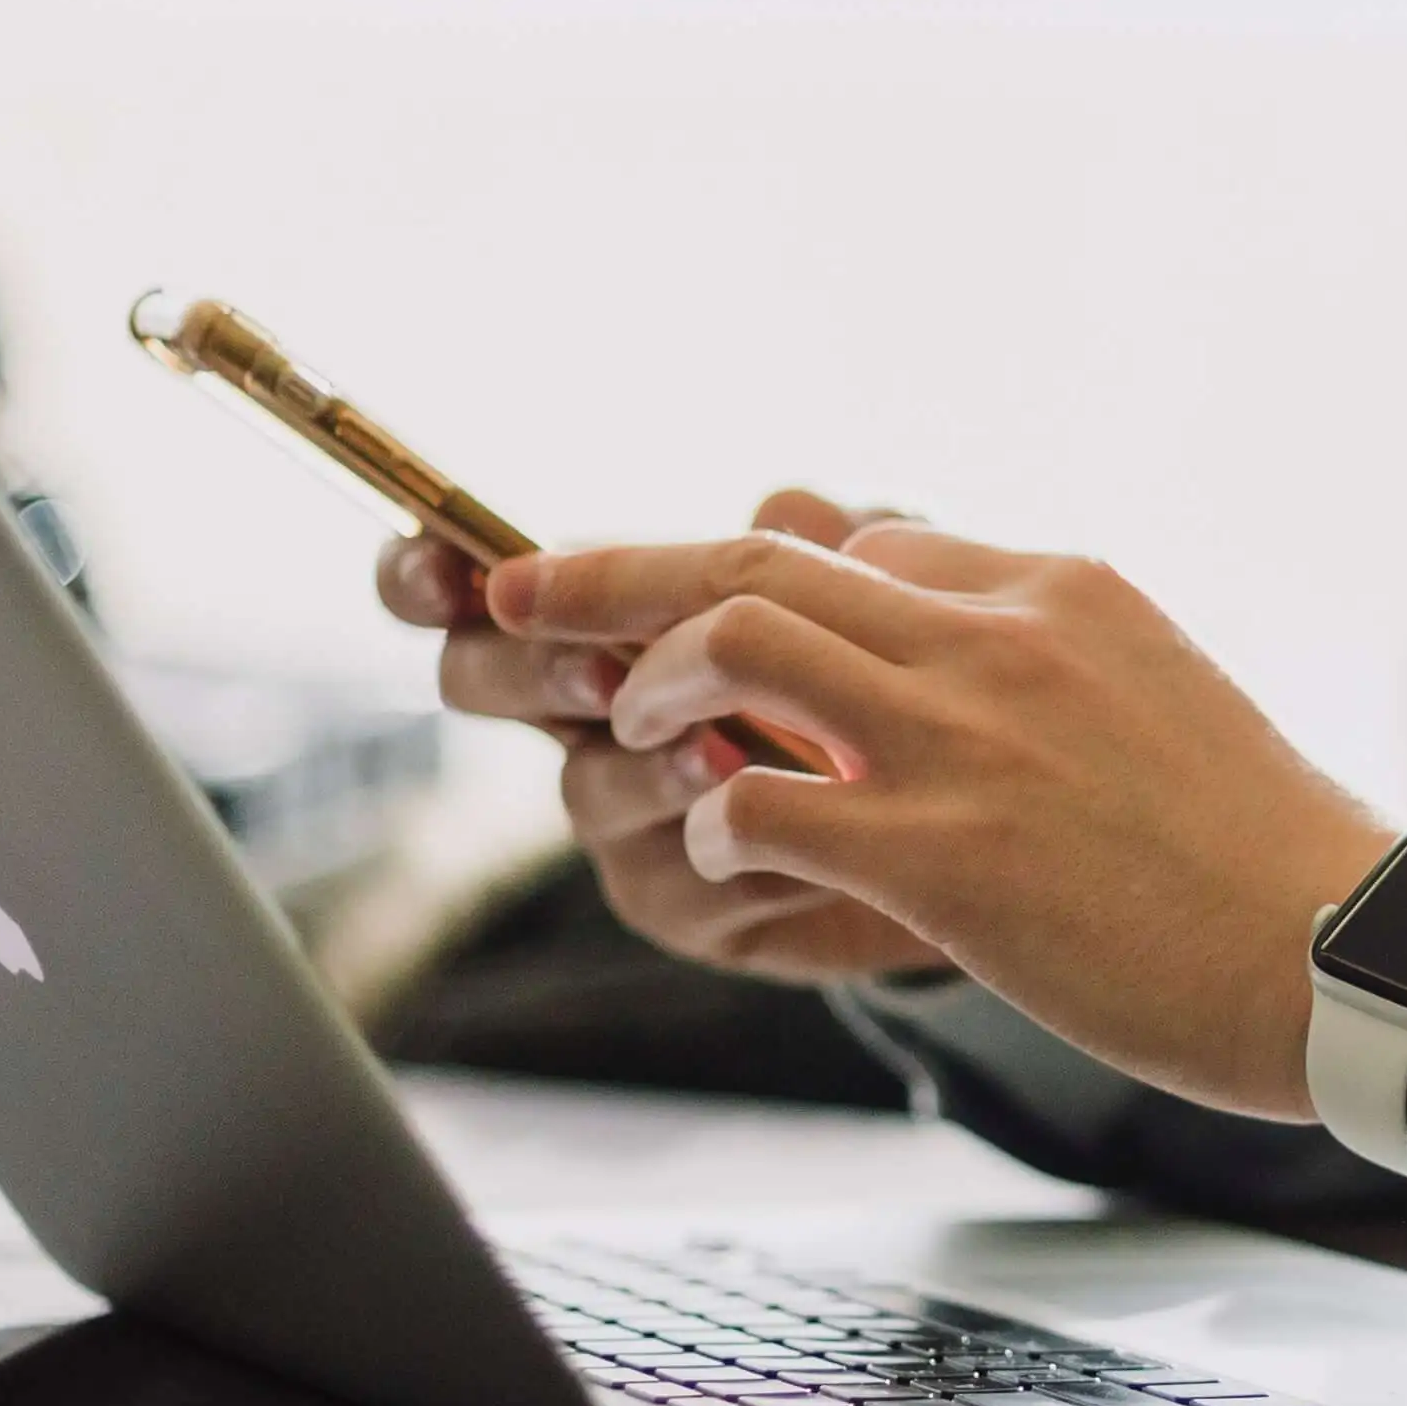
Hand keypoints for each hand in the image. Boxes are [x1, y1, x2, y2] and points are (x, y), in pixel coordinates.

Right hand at [381, 493, 947, 985]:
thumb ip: (838, 545)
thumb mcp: (892, 592)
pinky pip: (676, 882)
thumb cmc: (911, 685)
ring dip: (648, 769)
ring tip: (722, 756)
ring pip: (585, 788)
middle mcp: (595, 711)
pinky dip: (740, 855)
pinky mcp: (686, 902)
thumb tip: (789, 504)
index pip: (477, 583)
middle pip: (484, 681)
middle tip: (602, 671)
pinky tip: (810, 844)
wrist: (978, 826)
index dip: (428, 572)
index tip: (440, 567)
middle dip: (529, 670)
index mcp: (611, 615)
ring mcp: (629, 812)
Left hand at [496, 520, 1396, 1119]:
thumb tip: (949, 643)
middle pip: (761, 554)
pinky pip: (763, 802)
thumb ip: (1045, 657)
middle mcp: (1001, 638)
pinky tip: (729, 855)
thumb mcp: (1158, 696)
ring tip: (635, 736)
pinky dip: (715, 822)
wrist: (1343, 954)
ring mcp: (968, 741)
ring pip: (738, 645)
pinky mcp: (945, 856)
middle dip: (614, 566)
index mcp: (1057, 590)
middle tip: (520, 588)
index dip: (757, 574)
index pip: (865, 539)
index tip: (694, 615)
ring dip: (653, 686)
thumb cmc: (1263, 858)